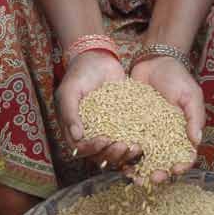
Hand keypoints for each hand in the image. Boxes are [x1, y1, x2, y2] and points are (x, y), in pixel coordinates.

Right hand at [56, 51, 139, 169]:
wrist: (97, 59)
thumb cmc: (78, 75)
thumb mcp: (69, 91)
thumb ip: (70, 113)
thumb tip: (77, 137)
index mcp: (74, 130)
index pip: (81, 149)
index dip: (92, 149)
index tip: (104, 140)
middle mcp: (91, 134)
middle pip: (100, 155)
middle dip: (112, 155)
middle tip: (123, 146)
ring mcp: (107, 130)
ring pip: (115, 151)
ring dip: (125, 154)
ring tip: (135, 147)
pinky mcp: (123, 124)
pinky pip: (128, 138)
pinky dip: (135, 144)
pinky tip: (143, 142)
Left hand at [129, 56, 204, 183]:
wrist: (154, 61)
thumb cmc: (178, 78)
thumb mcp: (190, 95)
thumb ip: (194, 117)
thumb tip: (196, 141)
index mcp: (182, 133)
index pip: (185, 155)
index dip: (181, 165)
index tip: (175, 170)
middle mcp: (164, 137)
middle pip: (162, 161)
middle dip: (158, 173)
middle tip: (151, 179)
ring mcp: (147, 133)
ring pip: (143, 157)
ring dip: (138, 167)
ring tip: (132, 175)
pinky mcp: (131, 125)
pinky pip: (128, 142)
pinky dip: (124, 152)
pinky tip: (118, 158)